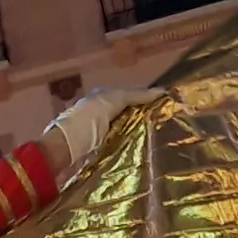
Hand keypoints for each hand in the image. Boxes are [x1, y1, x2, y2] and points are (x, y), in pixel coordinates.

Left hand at [44, 86, 166, 171]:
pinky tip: (148, 144)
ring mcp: (104, 128)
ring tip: (165, 133)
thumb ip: (134, 95)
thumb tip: (161, 91)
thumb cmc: (88, 119)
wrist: (66, 146)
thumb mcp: (112, 101)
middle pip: (132, 110)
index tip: (170, 103)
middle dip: (149, 114)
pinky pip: (124, 139)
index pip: (134, 93)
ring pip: (130, 126)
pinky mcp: (104, 145)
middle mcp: (105, 109)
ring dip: (144, 129)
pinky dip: (136, 140)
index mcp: (106, 95)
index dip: (150, 97)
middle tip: (171, 120)